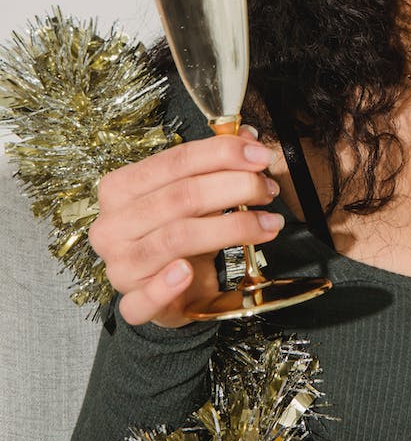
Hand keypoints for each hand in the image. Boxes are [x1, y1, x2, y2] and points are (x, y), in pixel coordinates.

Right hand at [88, 128, 285, 328]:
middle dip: (235, 188)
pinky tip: (189, 273)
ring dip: (232, 228)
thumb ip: (217, 164)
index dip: (222, 153)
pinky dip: (167, 285)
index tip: (261, 156)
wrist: (169, 288)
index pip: (176, 161)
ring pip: (175, 238)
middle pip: (180, 197)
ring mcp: (119, 266)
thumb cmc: (179, 231)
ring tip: (267, 224)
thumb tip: (248, 137)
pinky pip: (144, 299)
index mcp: (121, 188)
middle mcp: (113, 225)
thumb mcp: (195, 194)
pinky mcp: (132, 303)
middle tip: (267, 190)